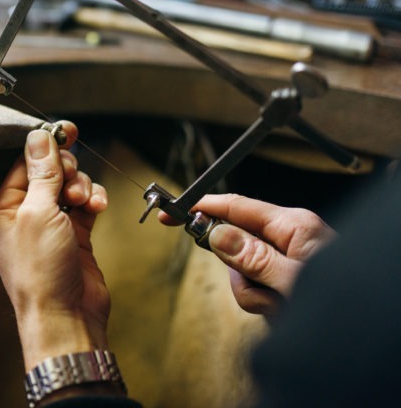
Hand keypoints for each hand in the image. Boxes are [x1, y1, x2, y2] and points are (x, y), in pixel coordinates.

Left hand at [0, 121, 109, 370]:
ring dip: (81, 187)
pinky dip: (93, 200)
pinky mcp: (74, 235)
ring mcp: (50, 225)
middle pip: (49, 173)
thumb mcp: (37, 213)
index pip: (23, 164)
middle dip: (66, 171)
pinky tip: (96, 207)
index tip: (66, 131)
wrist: (67, 316)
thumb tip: (39, 139)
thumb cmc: (41, 273)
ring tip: (84, 202)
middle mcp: (24, 215)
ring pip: (69, 186)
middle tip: (71, 181)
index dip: (45, 147)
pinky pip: (84, 204)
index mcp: (2, 209)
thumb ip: (42, 173)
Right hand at [159, 194, 334, 314]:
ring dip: (254, 295)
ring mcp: (285, 258)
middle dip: (239, 273)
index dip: (200, 207)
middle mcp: (289, 237)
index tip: (172, 212)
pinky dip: (262, 304)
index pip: (236, 206)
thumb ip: (253, 257)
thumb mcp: (292, 281)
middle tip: (262, 292)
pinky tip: (284, 311)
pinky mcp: (282, 278)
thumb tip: (217, 233)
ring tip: (281, 307)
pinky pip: (253, 288)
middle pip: (234, 243)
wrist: (366, 332)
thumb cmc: (343, 304)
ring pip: (240, 271)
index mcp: (294, 225)